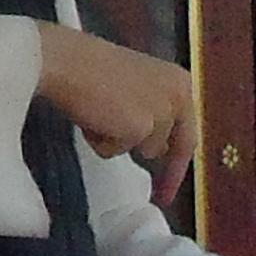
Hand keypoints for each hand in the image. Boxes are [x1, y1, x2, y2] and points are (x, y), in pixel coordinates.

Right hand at [36, 21, 197, 209]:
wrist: (68, 61)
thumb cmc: (91, 68)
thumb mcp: (134, 87)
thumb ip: (152, 112)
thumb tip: (156, 149)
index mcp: (179, 81)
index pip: (187, 131)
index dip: (178, 163)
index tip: (170, 191)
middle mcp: (178, 96)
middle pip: (171, 145)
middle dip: (158, 164)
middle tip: (159, 194)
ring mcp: (160, 112)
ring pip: (141, 148)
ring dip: (117, 140)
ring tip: (98, 115)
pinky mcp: (140, 128)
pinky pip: (117, 151)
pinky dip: (101, 142)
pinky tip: (91, 119)